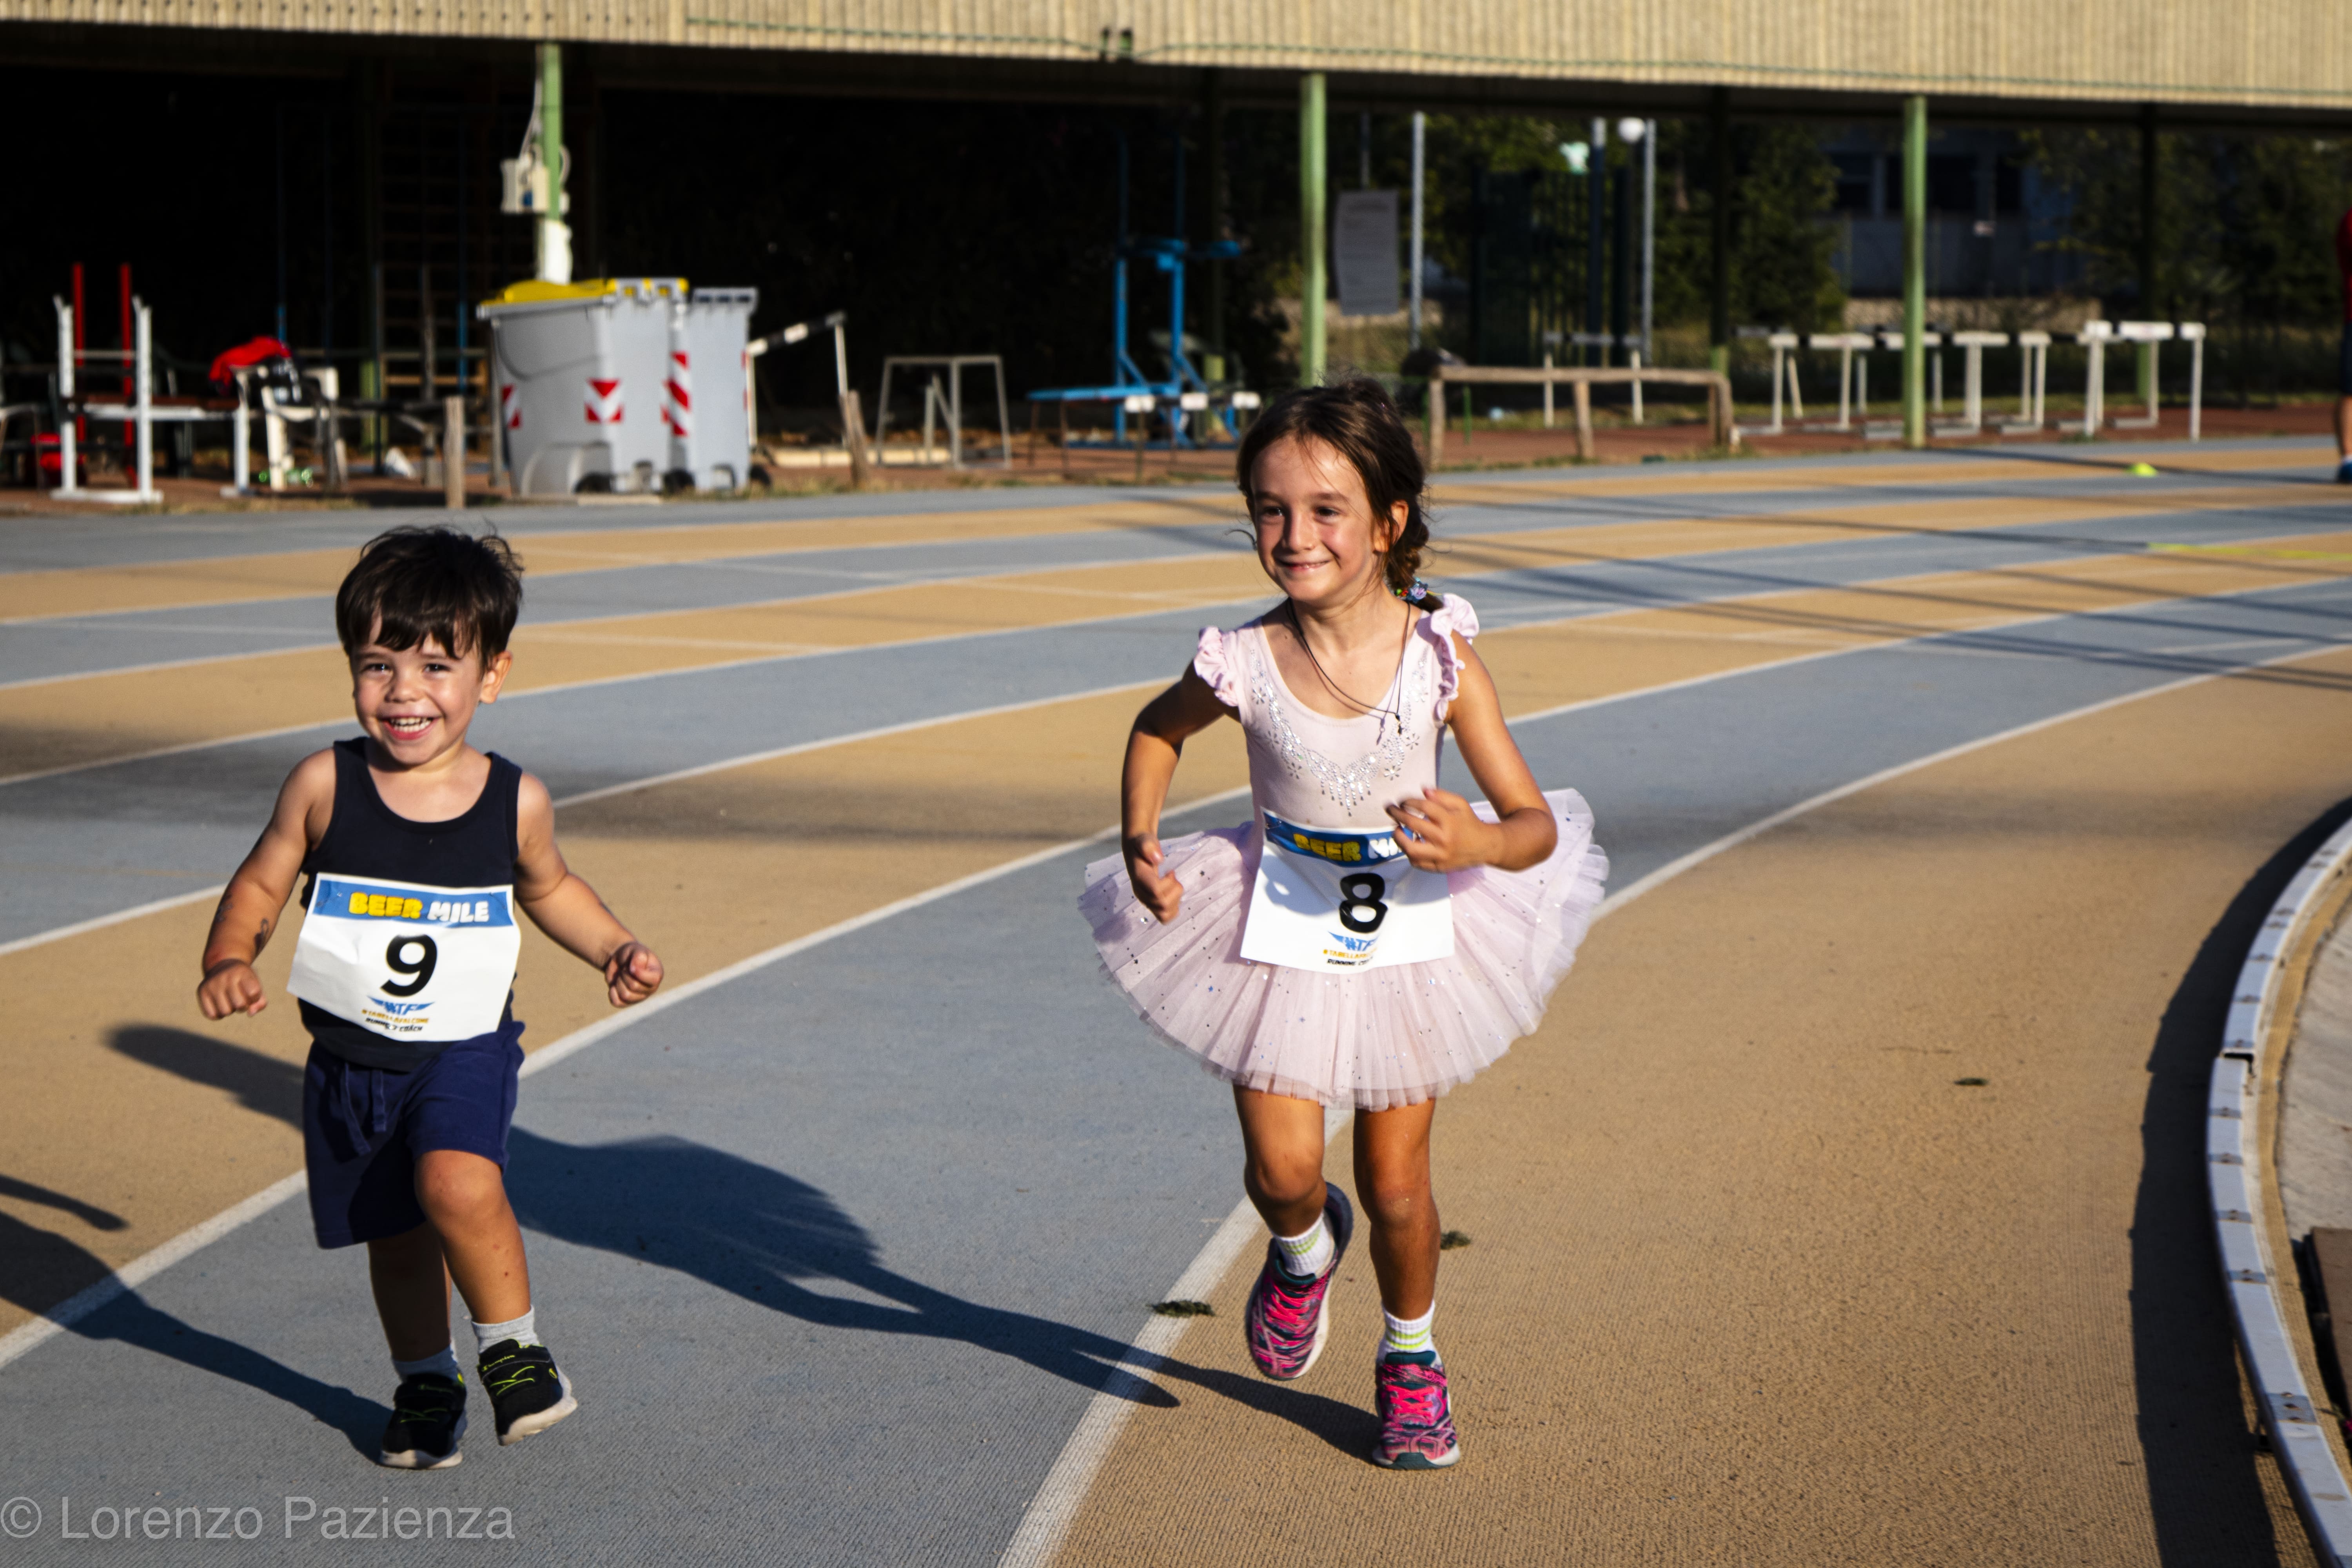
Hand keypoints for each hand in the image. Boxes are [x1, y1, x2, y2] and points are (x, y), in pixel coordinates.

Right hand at [197, 959, 267, 1019]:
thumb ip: (260, 1002)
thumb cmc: (243, 980)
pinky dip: (218, 1015)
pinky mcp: (201, 991)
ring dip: (230, 1010)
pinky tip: (220, 1005)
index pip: (253, 993)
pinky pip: (211, 1015)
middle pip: (239, 1005)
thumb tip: (250, 1013)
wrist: (222, 965)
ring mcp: (212, 984)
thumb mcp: (255, 985)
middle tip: (240, 998)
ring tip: (229, 1001)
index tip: (251, 992)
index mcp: (242, 972)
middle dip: (243, 1006)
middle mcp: (225, 977)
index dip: (254, 998)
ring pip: (225, 1012)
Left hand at [605, 941, 663, 1006]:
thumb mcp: (636, 949)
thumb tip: (634, 970)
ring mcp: (639, 997)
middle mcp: (651, 988)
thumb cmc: (631, 953)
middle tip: (624, 969)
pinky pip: (617, 1002)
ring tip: (620, 976)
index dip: (639, 974)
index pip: (654, 980)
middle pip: (634, 986)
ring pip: (625, 995)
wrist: (620, 960)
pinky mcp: (627, 1002)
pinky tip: (614, 985)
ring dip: (618, 983)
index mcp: (657, 975)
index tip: (630, 966)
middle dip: (624, 975)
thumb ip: (638, 957)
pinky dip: (612, 993)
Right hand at [1125, 835, 1184, 923]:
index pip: (1156, 892)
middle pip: (1163, 905)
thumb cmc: (1142, 844)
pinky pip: (1165, 917)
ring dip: (1175, 900)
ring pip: (1164, 914)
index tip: (1171, 871)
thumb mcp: (1144, 840)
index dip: (1169, 883)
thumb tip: (1158, 858)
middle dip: (1174, 890)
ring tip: (1172, 885)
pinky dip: (1174, 908)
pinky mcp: (1151, 904)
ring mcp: (1146, 900)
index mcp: (1139, 879)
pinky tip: (1172, 893)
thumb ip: (1148, 847)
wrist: (1136, 850)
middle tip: (1172, 876)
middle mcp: (1141, 893)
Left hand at [1387, 787, 1501, 872]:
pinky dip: (1408, 853)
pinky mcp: (1439, 867)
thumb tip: (1423, 791)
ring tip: (1395, 829)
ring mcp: (1441, 855)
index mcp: (1450, 821)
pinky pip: (1417, 863)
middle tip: (1390, 809)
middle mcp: (1444, 839)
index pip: (1424, 807)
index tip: (1402, 800)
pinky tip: (1408, 843)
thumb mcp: (1461, 804)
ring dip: (1398, 838)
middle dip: (1397, 814)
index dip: (1409, 801)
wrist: (1485, 847)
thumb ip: (1442, 796)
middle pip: (1414, 825)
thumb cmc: (1469, 823)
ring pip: (1411, 849)